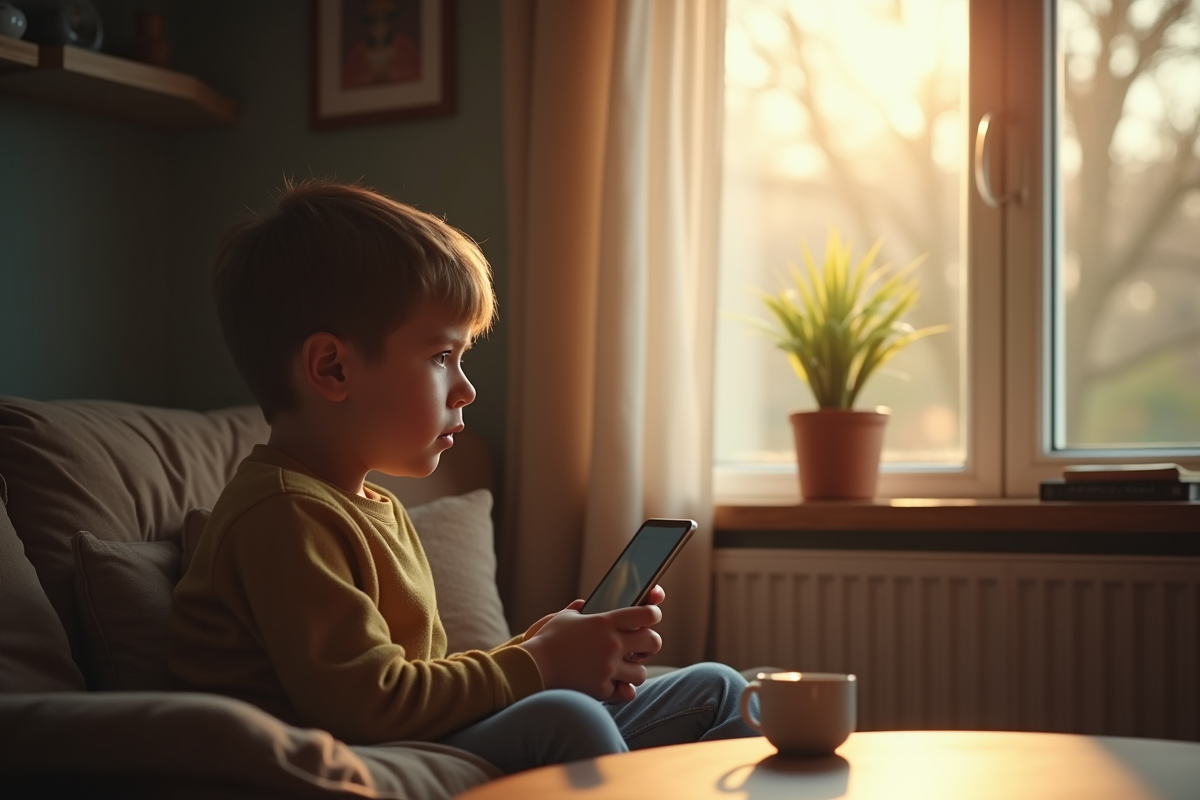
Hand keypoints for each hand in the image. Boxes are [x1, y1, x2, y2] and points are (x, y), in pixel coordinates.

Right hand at [519, 604, 662, 699]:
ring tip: (626, 668)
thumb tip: (584, 604)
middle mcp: (611, 644)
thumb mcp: (564, 617)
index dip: (653, 614)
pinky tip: (615, 684)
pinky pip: (625, 693)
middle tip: (644, 645)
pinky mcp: (601, 689)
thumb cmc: (547, 640)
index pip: (646, 614)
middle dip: (651, 643)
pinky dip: (621, 689)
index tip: (651, 616)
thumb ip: (580, 610)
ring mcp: (608, 668)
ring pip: (641, 672)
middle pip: (653, 642)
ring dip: (635, 670)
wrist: (532, 668)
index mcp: (604, 622)